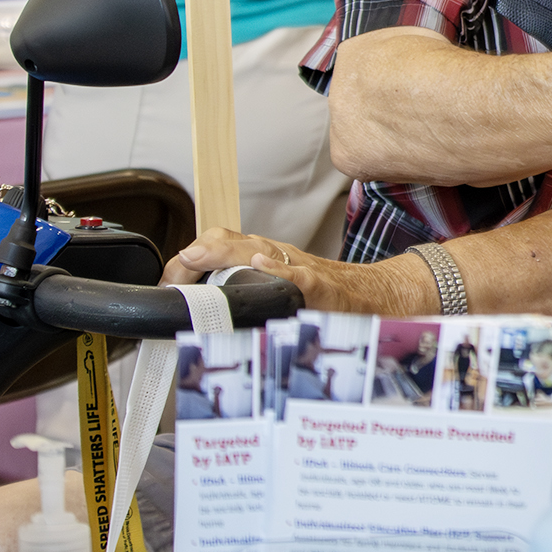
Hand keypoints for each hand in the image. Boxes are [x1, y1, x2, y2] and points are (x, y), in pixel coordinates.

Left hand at [167, 226, 431, 315]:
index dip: (188, 260)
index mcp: (268, 259)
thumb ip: (248, 295)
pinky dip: (280, 271)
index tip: (166, 283)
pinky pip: (301, 277)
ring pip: (259, 251)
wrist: (384, 297)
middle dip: (198, 253)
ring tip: (199, 256)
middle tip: (173, 274)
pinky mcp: (326, 289)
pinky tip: (263, 267)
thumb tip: (200, 310)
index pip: (220, 246)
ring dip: (227, 252)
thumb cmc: (333, 298)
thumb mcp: (283, 292)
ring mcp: (303, 270)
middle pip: (233, 242)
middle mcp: (281, 258)